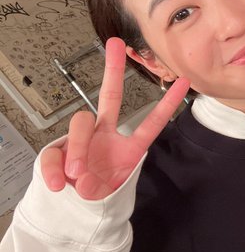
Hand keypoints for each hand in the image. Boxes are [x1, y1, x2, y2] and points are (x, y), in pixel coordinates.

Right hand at [41, 37, 189, 199]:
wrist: (75, 207)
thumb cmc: (100, 191)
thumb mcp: (112, 189)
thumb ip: (100, 186)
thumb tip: (81, 182)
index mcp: (127, 145)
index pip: (151, 121)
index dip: (168, 104)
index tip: (184, 81)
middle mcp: (106, 134)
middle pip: (110, 97)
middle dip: (113, 70)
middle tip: (115, 44)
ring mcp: (84, 139)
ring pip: (80, 124)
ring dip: (79, 149)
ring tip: (78, 173)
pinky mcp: (60, 150)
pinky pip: (52, 152)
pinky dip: (54, 169)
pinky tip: (60, 183)